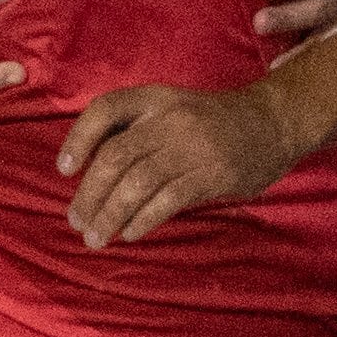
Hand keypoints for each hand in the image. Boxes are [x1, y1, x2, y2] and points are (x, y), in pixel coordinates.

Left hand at [57, 80, 306, 247]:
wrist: (274, 121)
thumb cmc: (210, 123)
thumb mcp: (172, 109)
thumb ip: (136, 131)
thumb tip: (89, 174)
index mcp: (155, 99)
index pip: (105, 109)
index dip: (78, 138)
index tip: (63, 170)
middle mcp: (170, 119)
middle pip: (115, 156)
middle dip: (89, 194)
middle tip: (76, 221)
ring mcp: (193, 146)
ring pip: (137, 183)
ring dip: (110, 215)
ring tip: (96, 237)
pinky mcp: (214, 173)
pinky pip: (168, 200)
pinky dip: (143, 220)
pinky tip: (130, 233)